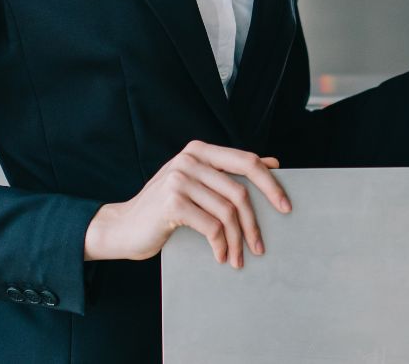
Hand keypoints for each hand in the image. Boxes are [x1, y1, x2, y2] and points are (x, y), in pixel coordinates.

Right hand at [83, 140, 290, 268]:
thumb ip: (228, 173)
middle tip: (261, 245)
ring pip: (227, 212)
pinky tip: (220, 256)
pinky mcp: (173, 202)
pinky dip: (220, 245)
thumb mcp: (197, 184)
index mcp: (200, 150)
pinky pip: (211, 226)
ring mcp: (180, 179)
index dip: (270, 184)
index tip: (286, 206)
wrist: (122, 228)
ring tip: (238, 258)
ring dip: (237, 240)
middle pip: (240, 190)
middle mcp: (190, 159)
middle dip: (255, 221)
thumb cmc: (165, 208)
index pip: (247, 161)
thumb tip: (273, 163)